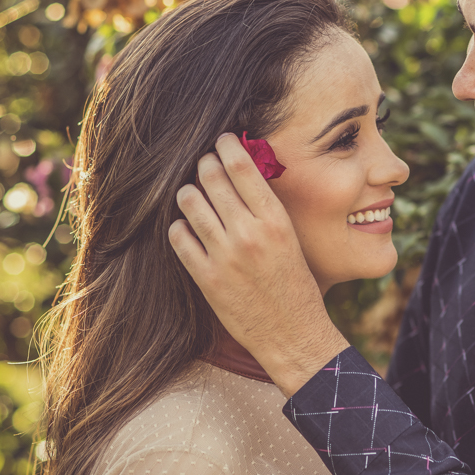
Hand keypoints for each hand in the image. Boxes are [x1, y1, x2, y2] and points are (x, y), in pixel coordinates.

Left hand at [169, 134, 350, 395]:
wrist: (292, 333)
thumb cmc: (295, 284)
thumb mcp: (291, 238)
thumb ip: (265, 209)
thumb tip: (242, 172)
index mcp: (276, 220)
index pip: (242, 166)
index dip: (227, 146)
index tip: (222, 140)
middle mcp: (249, 233)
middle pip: (211, 177)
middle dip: (204, 164)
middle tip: (203, 163)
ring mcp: (225, 255)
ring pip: (190, 201)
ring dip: (188, 192)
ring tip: (192, 194)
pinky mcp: (206, 278)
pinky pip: (179, 236)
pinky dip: (180, 227)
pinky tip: (187, 228)